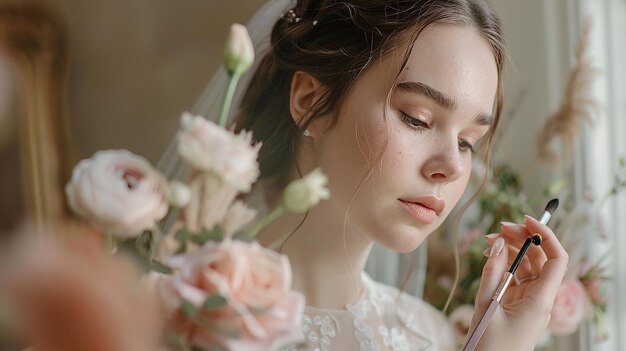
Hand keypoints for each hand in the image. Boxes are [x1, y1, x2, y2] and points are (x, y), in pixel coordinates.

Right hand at [468, 215, 568, 350]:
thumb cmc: (490, 346)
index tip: (526, 220)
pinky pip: (516, 277)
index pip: (556, 260)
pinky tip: (490, 257)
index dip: (545, 236)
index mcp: (540, 301)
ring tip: (489, 242)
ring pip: (527, 266)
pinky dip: (505, 263)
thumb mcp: (487, 305)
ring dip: (511, 249)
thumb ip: (493, 272)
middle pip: (540, 259)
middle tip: (498, 229)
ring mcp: (529, 301)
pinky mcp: (518, 304)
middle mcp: (540, 299)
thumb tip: (500, 243)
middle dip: (522, 238)